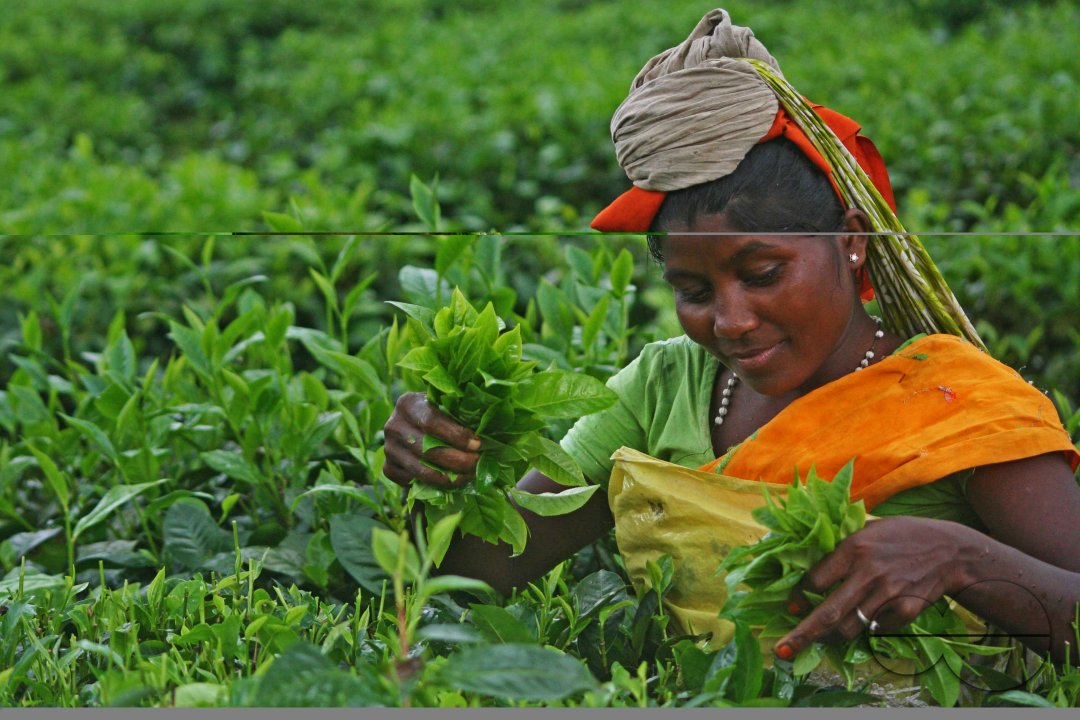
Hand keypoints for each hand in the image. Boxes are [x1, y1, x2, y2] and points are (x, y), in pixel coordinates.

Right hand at [382, 392, 481, 488]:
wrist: (414, 426)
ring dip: (449, 477)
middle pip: (427, 449)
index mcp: (407, 403)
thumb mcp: (445, 406)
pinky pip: (411, 482)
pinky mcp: (388, 468)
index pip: (431, 422)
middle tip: (477, 463)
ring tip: (469, 476)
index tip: (478, 444)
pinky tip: (451, 481)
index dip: (457, 435)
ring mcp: (388, 448)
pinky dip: (433, 485)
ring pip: (421, 470)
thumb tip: (487, 432)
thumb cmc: (438, 414)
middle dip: (457, 460)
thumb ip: (459, 414)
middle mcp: (393, 425)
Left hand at [774, 516, 973, 659]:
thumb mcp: (869, 529)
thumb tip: (807, 560)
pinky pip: (876, 629)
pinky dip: (868, 628)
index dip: (798, 597)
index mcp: (853, 548)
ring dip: (831, 638)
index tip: (791, 608)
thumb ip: (842, 545)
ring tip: (822, 639)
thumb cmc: (902, 535)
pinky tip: (868, 618)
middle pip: (827, 613)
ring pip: (849, 628)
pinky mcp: (906, 610)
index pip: (815, 580)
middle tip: (782, 650)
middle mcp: (867, 573)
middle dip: (801, 635)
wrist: (950, 551)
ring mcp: (888, 595)